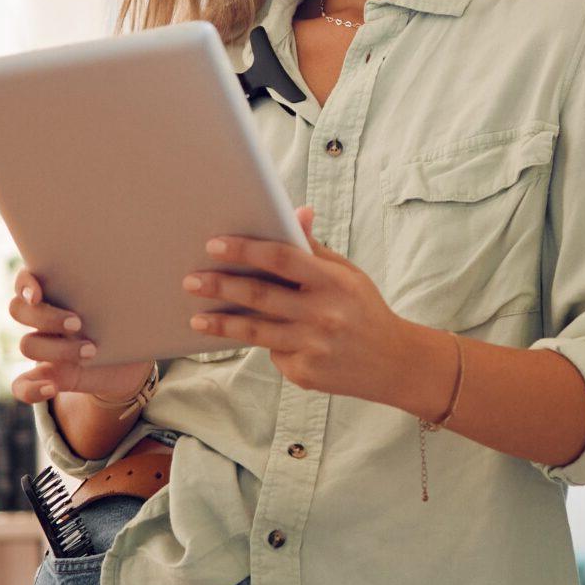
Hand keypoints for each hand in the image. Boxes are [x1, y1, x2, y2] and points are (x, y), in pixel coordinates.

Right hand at [8, 271, 154, 406]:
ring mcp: (44, 347)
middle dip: (47, 317)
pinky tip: (52, 388)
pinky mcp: (48, 376)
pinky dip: (32, 389)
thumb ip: (130, 287)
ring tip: (91, 351)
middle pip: (20, 311)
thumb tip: (149, 269)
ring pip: (28, 345)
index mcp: (58, 291)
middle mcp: (44, 318)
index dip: (25, 283)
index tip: (38, 291)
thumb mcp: (133, 303)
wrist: (133, 362)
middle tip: (80, 323)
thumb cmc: (130, 323)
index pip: (25, 280)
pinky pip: (22, 385)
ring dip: (56, 349)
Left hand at [186, 206, 449, 409]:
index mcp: (333, 282)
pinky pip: (273, 354)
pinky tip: (255, 340)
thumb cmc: (364, 310)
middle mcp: (322, 314)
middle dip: (220, 286)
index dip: (246, 249)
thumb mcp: (347, 274)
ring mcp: (313, 347)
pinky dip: (263, 344)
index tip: (214, 245)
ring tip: (197, 316)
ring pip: (255, 332)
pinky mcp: (304, 373)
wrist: (394, 363)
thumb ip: (314, 249)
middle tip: (191, 279)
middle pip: (260, 296)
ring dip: (221, 323)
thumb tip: (296, 212)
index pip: (282, 259)